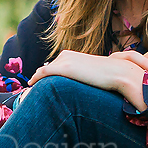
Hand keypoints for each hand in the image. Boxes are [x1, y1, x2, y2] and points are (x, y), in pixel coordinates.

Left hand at [27, 50, 147, 111]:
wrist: (117, 72)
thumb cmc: (108, 76)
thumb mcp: (91, 74)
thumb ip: (82, 77)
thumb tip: (80, 88)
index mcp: (71, 56)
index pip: (53, 67)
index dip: (45, 76)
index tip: (39, 85)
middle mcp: (65, 56)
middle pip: (46, 69)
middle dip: (39, 79)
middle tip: (31, 90)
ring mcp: (63, 61)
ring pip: (43, 72)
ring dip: (36, 80)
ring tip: (30, 91)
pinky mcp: (63, 68)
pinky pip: (42, 74)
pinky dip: (35, 80)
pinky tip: (31, 86)